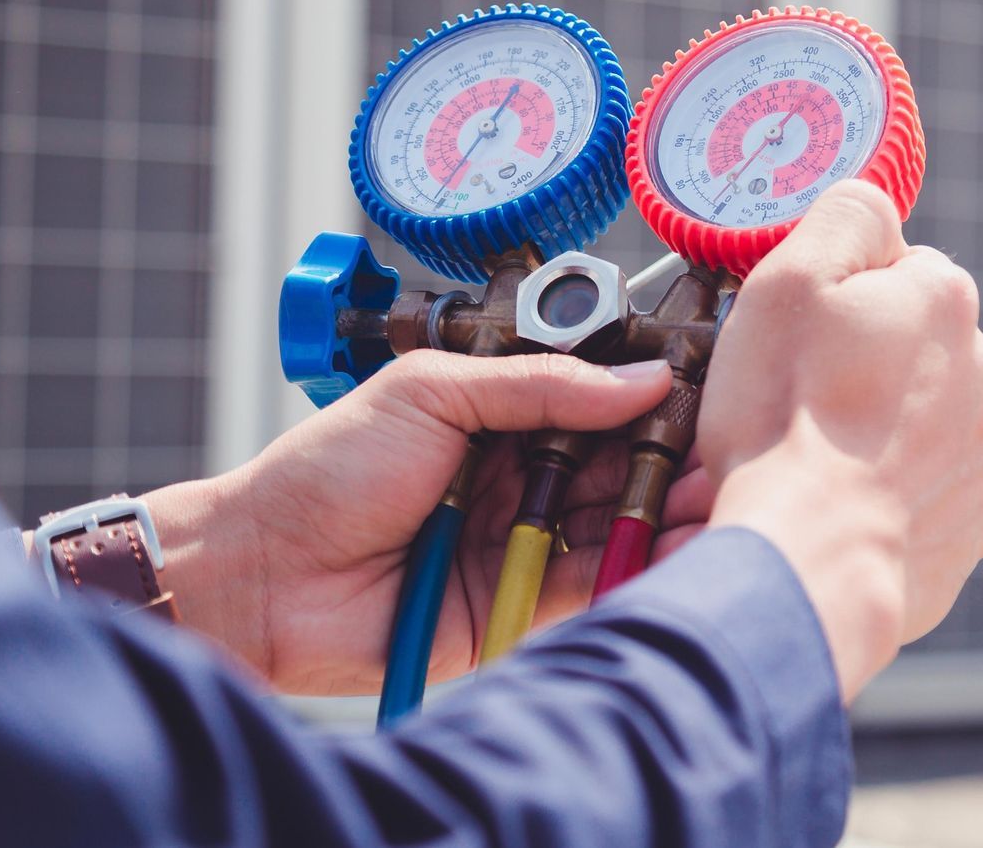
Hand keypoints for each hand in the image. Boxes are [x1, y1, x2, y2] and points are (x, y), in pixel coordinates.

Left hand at [144, 352, 714, 694]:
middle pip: (617, 463)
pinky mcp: (519, 604)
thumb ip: (539, 386)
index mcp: (501, 415)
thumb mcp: (432, 394)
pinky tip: (670, 547)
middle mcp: (522, 475)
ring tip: (709, 499)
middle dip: (668, 458)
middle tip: (720, 453)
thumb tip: (641, 379)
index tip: (701, 394)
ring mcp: (523, 540)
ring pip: (613, 522)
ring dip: (662, 512)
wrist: (262, 573)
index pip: (596, 401)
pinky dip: (630, 566)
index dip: (649, 399)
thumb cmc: (326, 470)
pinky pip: (589, 583)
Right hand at [700, 181, 982, 700]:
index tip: (796, 343)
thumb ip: (845, 217)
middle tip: (795, 406)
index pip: (891, 273)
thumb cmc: (787, 420)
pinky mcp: (972, 532)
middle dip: (861, 370)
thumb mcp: (790, 278)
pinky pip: (921, 495)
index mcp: (950, 301)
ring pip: (919, 423)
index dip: (831, 304)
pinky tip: (836, 507)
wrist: (809, 563)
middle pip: (909, 349)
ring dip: (875, 434)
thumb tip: (875, 211)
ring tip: (810, 464)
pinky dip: (884, 497)